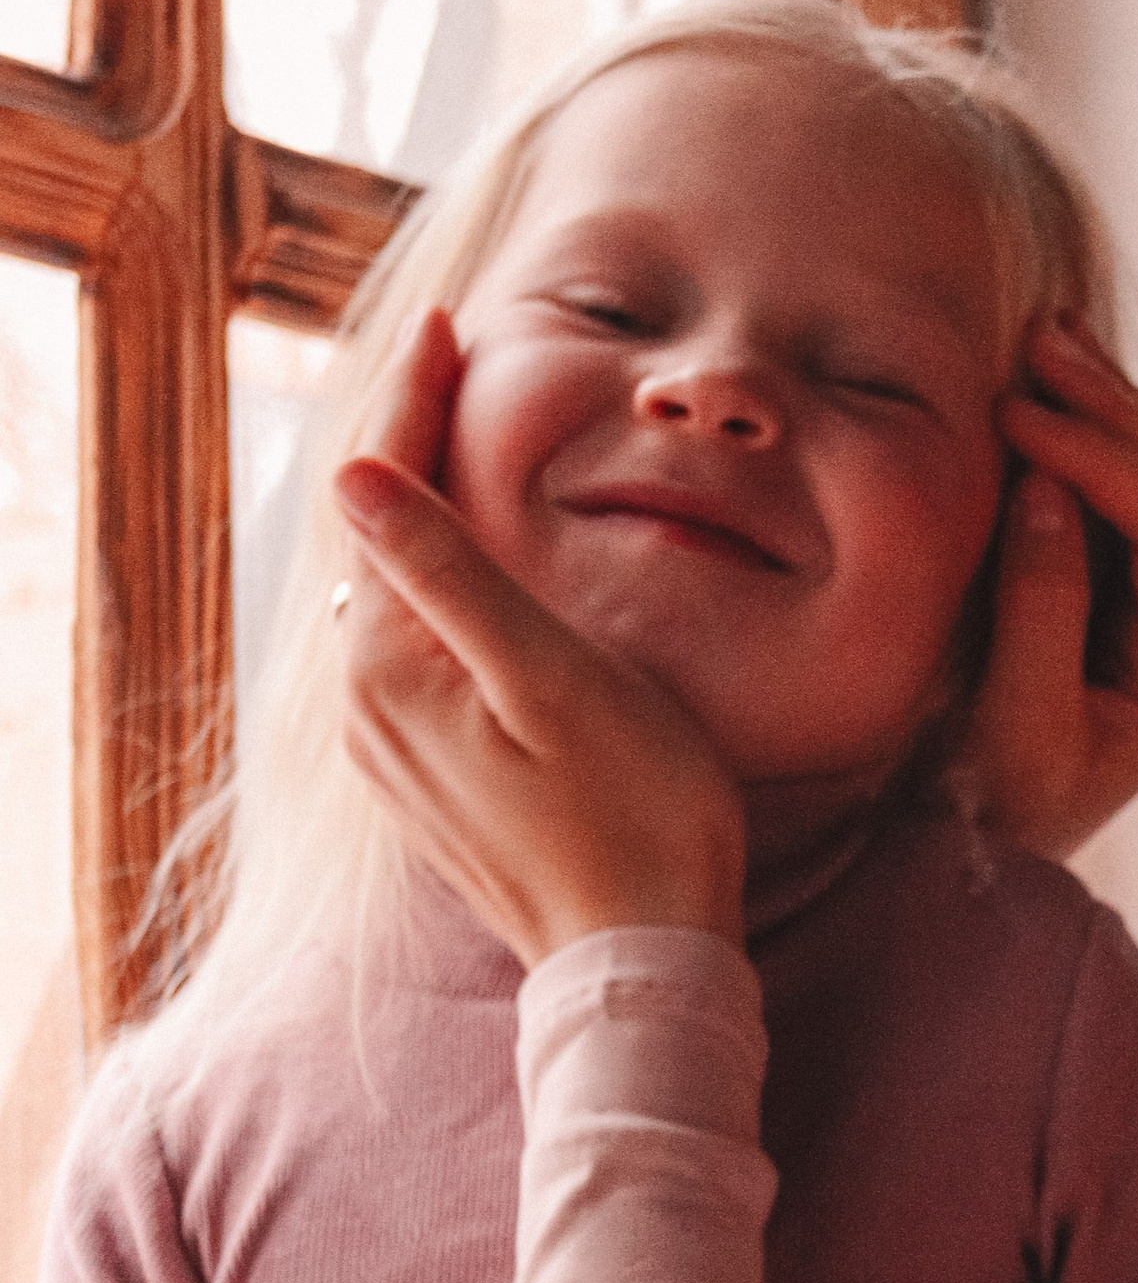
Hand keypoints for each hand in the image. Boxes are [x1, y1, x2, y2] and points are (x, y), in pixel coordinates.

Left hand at [333, 314, 746, 967]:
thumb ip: (448, 573)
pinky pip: (412, 650)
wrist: (641, 958)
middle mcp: (368, 708)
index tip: (445, 324)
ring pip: (391, 597)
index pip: (384, 501)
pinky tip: (466, 563)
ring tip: (451, 434)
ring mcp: (395, 752)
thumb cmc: (632, 813)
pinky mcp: (431, 780)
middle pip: (376, 543)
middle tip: (443, 355)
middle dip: (407, 445)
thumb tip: (351, 479)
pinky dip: (435, 583)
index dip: (413, 405)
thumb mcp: (549, 676)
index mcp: (391, 668)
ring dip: (420, 512)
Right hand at [961, 317, 1137, 856]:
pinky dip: (1084, 431)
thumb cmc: (992, 815)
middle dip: (1113, 408)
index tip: (1020, 417)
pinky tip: (1044, 381)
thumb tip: (1050, 487)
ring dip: (1105, 403)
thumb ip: (1040, 609)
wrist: (971, 868)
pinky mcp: (1111, 595)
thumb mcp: (1015, 726)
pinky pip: (1116, 493)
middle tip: (1037, 342)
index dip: (1102, 459)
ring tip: (1042, 336)